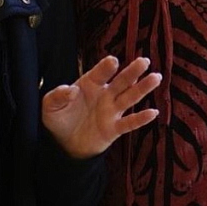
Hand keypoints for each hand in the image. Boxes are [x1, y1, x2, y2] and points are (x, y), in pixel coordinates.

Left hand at [41, 56, 160, 159]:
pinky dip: (141, 119)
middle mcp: (104, 95)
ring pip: (130, 97)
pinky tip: (153, 112)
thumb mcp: (50, 106)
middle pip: (121, 81)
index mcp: (89, 84)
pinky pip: (129, 123)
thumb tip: (71, 90)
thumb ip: (58, 96)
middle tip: (144, 61)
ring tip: (156, 77)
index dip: (106, 67)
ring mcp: (111, 111)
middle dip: (132, 71)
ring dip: (142, 88)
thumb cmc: (59, 119)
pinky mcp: (114, 129)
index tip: (113, 61)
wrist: (63, 144)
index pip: (100, 73)